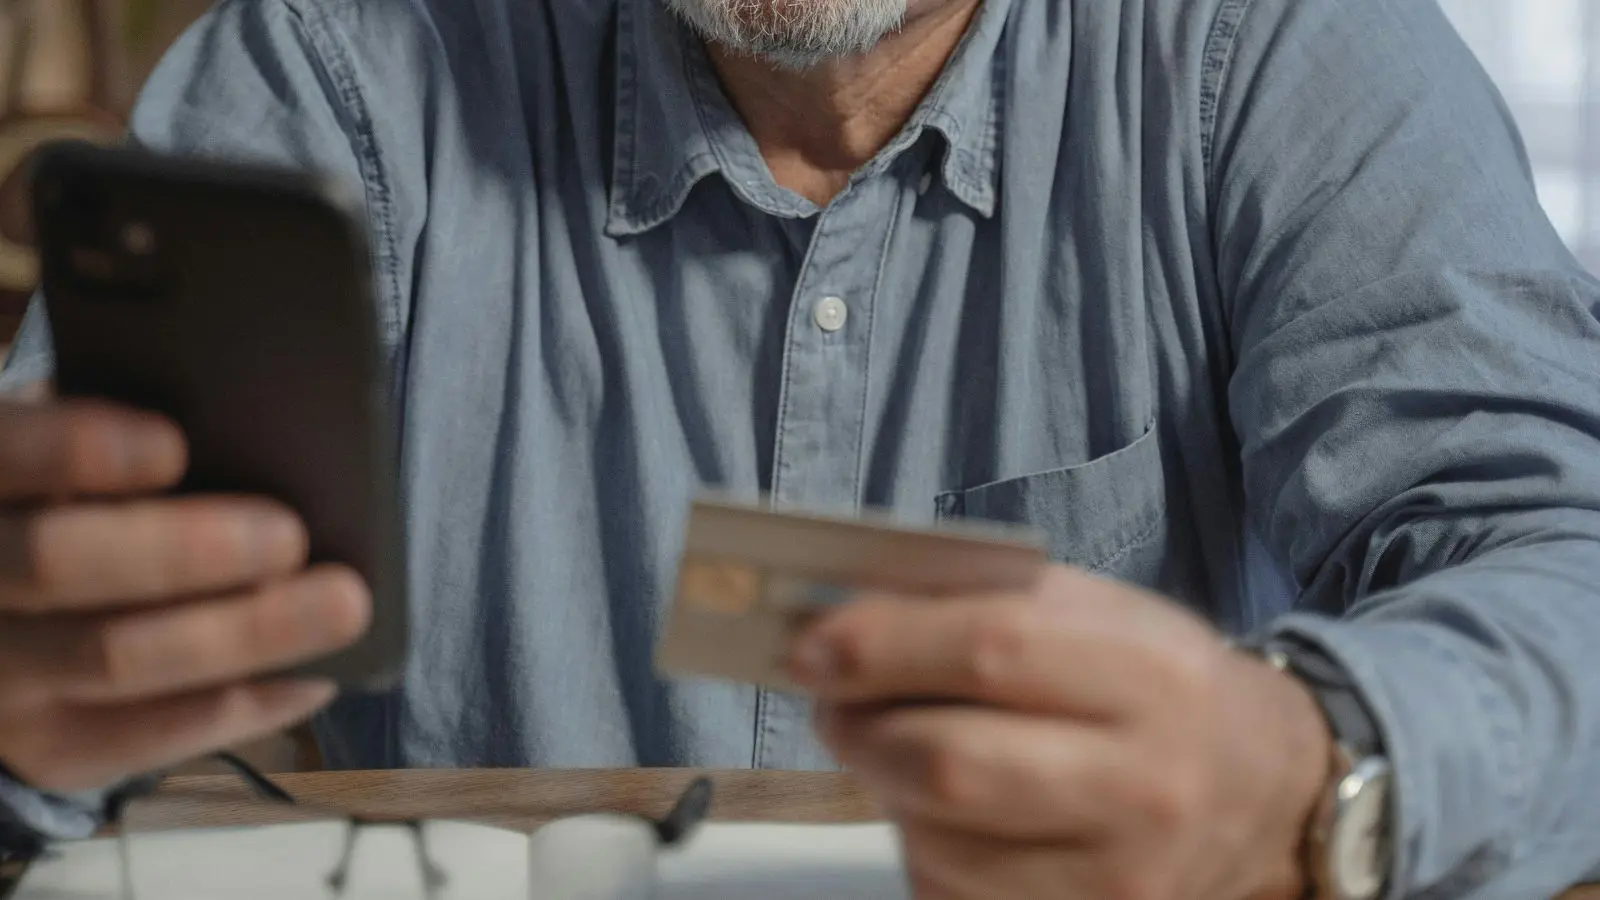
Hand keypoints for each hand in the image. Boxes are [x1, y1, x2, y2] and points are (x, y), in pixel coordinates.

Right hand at [0, 387, 369, 792]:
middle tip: (288, 535)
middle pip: (56, 563)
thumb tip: (234, 436)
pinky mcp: (50, 749)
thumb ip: (115, 448)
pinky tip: (316, 676)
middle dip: (182, 549)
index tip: (172, 446)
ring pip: (114, 657)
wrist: (17, 621)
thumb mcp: (75, 465)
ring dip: (243, 631)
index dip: (74, 450)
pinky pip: (149, 737)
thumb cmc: (81, 506)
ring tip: (342, 604)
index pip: (3, 455)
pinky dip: (243, 704)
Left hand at [789, 565, 1333, 899]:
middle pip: (950, 763)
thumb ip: (984, 605)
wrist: (1263, 790)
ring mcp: (1120, 876)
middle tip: (830, 702)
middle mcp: (1145, 783)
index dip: (880, 646)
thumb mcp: (1101, 615)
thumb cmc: (1160, 687)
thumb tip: (843, 618)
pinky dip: (922, 847)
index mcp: (1151, 674)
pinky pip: (954, 895)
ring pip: (938, 841)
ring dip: (883, 790)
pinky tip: (940, 810)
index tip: (810, 643)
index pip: (989, 650)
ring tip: (891, 748)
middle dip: (860, 728)